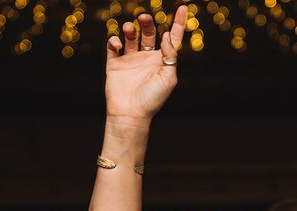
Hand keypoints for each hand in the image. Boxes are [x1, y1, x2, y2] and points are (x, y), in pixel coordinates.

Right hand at [103, 7, 188, 122]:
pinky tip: (118, 44)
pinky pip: (113, 46)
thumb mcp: (168, 78)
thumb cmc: (152, 99)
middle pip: (148, 33)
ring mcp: (130, 60)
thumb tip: (167, 35)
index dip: (178, 23)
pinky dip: (114, 40)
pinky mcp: (115, 64)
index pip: (172, 38)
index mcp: (162, 61)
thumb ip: (169, 55)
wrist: (130, 113)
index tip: (184, 7)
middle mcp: (146, 58)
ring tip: (129, 29)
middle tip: (144, 17)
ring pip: (130, 36)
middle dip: (147, 22)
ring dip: (130, 28)